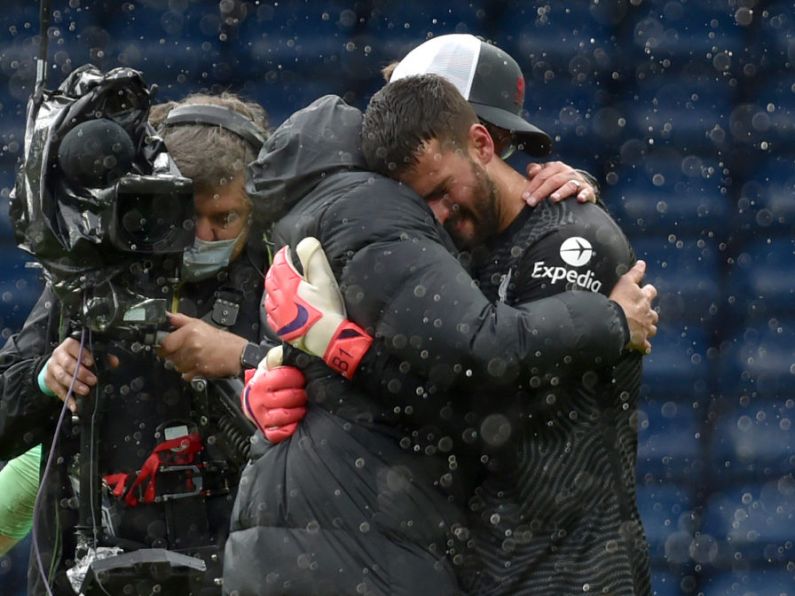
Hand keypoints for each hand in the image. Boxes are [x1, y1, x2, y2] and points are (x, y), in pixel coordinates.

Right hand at [44, 338, 118, 411]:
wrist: (58, 363)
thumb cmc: (78, 356)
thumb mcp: (90, 352)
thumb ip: (103, 356)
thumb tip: (115, 362)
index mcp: (69, 345)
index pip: (74, 347)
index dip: (82, 355)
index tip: (91, 363)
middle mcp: (58, 355)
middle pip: (67, 364)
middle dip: (81, 373)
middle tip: (93, 381)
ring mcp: (52, 367)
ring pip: (61, 377)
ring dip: (74, 385)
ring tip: (85, 391)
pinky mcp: (49, 380)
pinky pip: (57, 390)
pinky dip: (67, 398)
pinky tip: (75, 405)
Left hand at [157, 312, 246, 380]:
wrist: (237, 354)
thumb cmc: (221, 340)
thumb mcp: (200, 324)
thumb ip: (181, 320)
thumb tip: (167, 316)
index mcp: (190, 332)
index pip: (164, 343)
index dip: (163, 346)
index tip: (167, 346)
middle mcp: (191, 345)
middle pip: (168, 356)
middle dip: (173, 355)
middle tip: (183, 352)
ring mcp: (195, 359)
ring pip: (176, 366)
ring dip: (181, 364)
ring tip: (192, 358)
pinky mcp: (199, 371)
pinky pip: (185, 375)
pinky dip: (188, 372)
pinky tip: (197, 365)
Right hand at [241, 346, 306, 442]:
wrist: (254, 394)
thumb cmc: (270, 379)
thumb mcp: (273, 364)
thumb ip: (281, 356)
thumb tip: (293, 349)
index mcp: (261, 381)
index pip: (283, 377)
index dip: (296, 377)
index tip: (301, 378)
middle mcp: (258, 399)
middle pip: (287, 397)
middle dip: (300, 394)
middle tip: (303, 392)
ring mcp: (260, 416)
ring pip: (285, 415)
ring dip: (298, 411)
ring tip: (301, 406)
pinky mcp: (265, 430)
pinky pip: (278, 433)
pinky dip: (289, 428)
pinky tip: (294, 421)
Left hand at [264, 237, 371, 379]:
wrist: (327, 339)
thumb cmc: (327, 311)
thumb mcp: (324, 279)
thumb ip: (313, 258)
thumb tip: (305, 242)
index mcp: (289, 284)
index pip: (280, 263)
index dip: (283, 254)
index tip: (287, 251)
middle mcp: (280, 298)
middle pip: (271, 279)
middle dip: (276, 269)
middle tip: (283, 264)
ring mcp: (279, 315)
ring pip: (269, 296)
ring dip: (273, 286)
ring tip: (281, 283)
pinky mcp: (282, 328)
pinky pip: (271, 314)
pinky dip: (273, 305)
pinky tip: (280, 306)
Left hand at [522, 162, 596, 205]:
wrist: (581, 189)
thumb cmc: (559, 184)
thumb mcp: (548, 176)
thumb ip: (537, 173)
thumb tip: (531, 171)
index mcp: (556, 167)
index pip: (543, 175)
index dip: (532, 185)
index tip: (524, 197)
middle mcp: (568, 172)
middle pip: (553, 180)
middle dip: (541, 191)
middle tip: (531, 202)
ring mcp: (579, 181)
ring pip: (569, 185)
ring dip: (561, 192)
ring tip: (553, 199)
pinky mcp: (588, 191)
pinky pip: (587, 192)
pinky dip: (584, 195)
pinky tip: (579, 199)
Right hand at [609, 260, 658, 353]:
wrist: (613, 322)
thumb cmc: (618, 301)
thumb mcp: (624, 282)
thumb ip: (634, 273)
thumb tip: (642, 263)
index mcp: (644, 299)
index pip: (650, 292)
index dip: (648, 291)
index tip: (644, 291)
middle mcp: (647, 313)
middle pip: (653, 313)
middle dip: (649, 313)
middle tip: (641, 313)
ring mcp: (645, 328)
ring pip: (652, 329)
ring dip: (648, 328)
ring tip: (641, 329)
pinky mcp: (640, 341)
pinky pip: (645, 346)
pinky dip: (644, 347)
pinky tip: (642, 348)